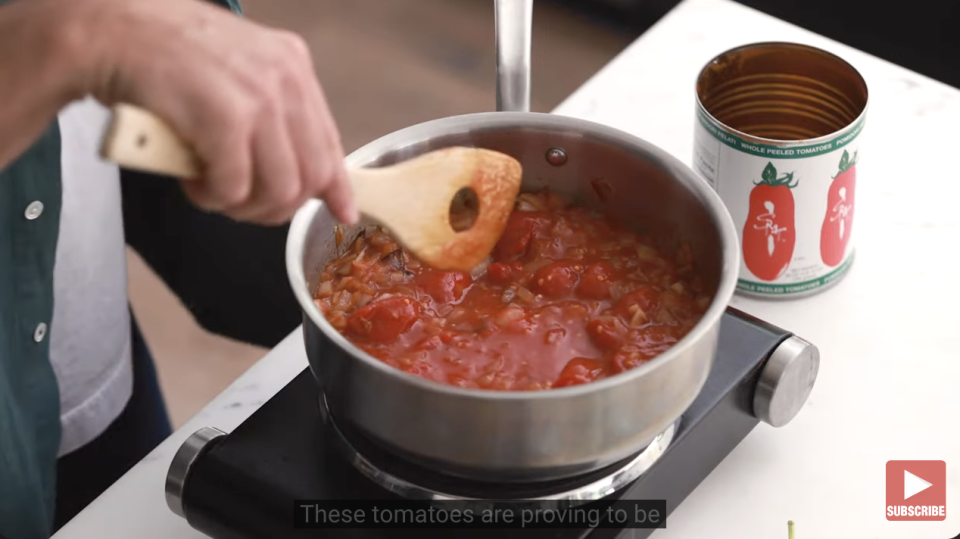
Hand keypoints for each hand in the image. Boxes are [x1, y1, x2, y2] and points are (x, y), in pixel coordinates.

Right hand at [69, 0, 357, 224]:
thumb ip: (276, 118)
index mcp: (293, 66)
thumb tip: (316, 180)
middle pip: (309, 176)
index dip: (335, 187)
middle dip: (276, 207)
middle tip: (240, 205)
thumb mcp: (239, 76)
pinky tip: (193, 182)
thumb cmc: (165, 56)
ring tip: (212, 191)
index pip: (330, 142)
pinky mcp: (225, 119)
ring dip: (243, 206)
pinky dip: (213, 198)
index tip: (340, 212)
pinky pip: (234, 187)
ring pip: (279, 189)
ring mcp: (258, 98)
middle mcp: (284, 79)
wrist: (111, 29)